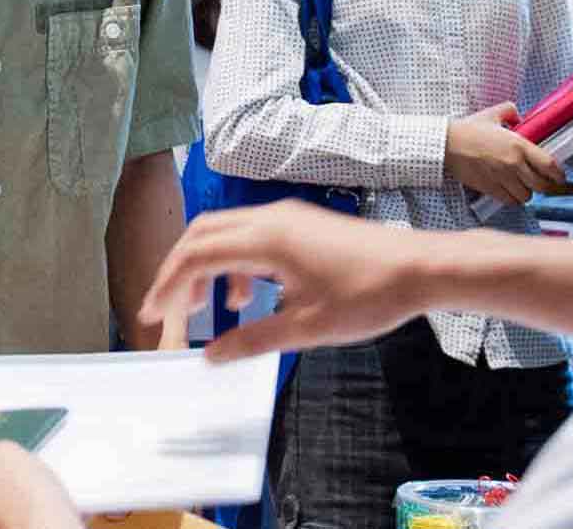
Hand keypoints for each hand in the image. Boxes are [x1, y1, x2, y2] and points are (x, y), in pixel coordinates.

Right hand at [138, 201, 429, 361]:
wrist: (421, 268)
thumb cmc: (371, 294)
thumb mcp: (307, 328)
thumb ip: (253, 340)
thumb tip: (212, 355)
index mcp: (267, 238)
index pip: (197, 254)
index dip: (168, 284)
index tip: (151, 312)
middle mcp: (271, 217)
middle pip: (202, 234)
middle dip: (179, 271)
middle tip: (167, 309)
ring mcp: (287, 217)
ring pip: (226, 232)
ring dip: (208, 268)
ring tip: (207, 310)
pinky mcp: (301, 224)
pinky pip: (252, 236)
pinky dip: (236, 264)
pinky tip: (248, 298)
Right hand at [445, 102, 567, 203]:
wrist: (446, 144)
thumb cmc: (469, 128)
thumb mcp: (493, 113)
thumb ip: (510, 112)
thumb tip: (519, 116)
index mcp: (519, 145)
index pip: (549, 165)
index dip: (559, 174)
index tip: (561, 176)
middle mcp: (513, 164)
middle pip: (542, 185)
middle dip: (546, 186)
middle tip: (546, 184)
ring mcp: (502, 178)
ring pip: (526, 196)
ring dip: (527, 193)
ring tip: (523, 186)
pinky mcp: (490, 188)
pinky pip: (510, 200)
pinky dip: (513, 198)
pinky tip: (509, 190)